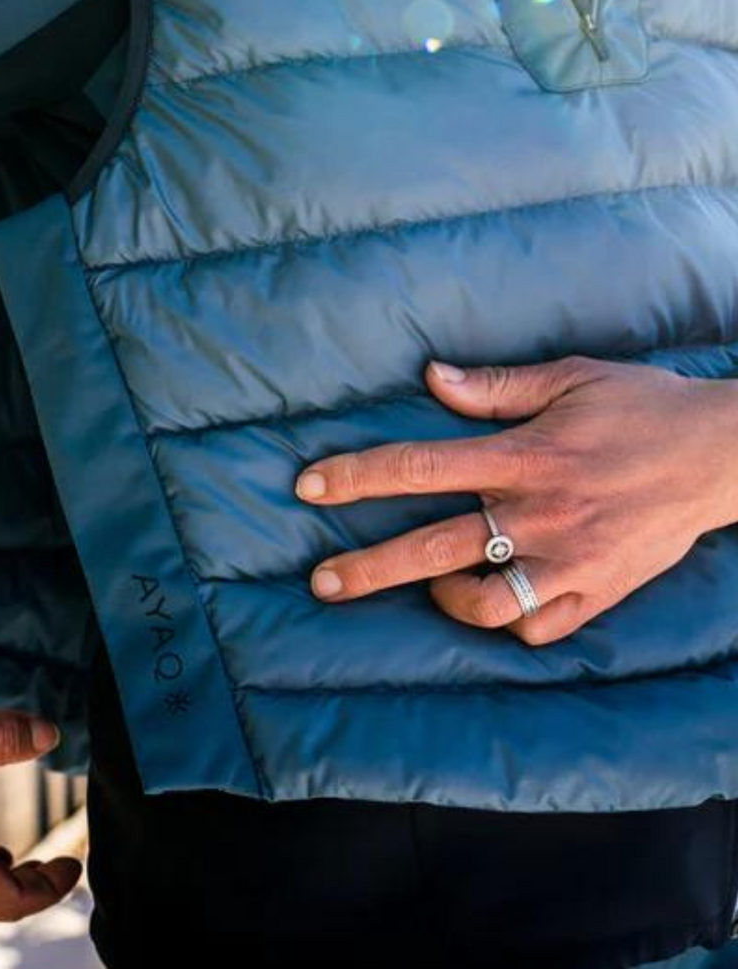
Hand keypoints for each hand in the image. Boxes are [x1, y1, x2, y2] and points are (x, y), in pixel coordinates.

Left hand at [292, 355, 737, 645]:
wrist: (722, 455)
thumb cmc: (641, 407)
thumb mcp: (569, 378)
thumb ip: (495, 386)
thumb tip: (430, 377)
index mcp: (522, 455)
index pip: (418, 467)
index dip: (356, 477)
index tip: (308, 487)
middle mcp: (538, 513)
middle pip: (431, 548)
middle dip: (367, 568)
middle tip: (320, 581)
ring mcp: (569, 562)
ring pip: (484, 605)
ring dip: (446, 599)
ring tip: (432, 586)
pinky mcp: (599, 593)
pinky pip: (538, 629)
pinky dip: (510, 622)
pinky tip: (498, 601)